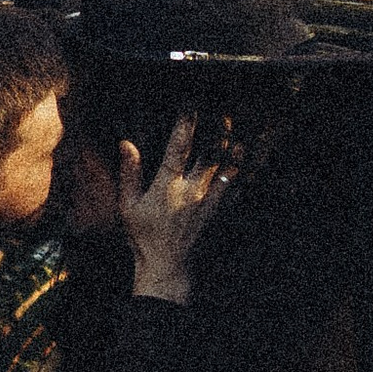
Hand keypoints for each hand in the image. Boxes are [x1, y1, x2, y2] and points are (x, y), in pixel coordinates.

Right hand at [119, 110, 231, 302]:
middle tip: (222, 112)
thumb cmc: (144, 237)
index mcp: (168, 186)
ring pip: (229, 168)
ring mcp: (211, 203)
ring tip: (237, 134)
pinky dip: (241, 174)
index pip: (179, 147)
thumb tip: (127, 144)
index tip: (191, 104)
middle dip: (219, 130)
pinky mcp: (221, 214)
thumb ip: (129, 173)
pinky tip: (244, 164)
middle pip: (212, 153)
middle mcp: (193, 191)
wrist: (168, 267)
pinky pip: (236, 189)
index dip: (186, 122)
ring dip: (234, 149)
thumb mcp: (128, 206)